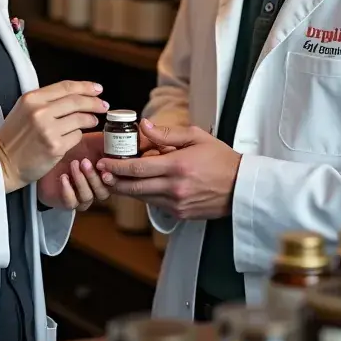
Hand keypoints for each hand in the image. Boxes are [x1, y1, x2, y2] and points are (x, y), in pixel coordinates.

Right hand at [0, 81, 108, 192]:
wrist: (2, 163)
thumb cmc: (13, 138)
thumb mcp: (24, 110)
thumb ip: (46, 100)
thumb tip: (74, 95)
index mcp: (32, 99)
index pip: (66, 87)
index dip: (86, 86)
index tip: (98, 89)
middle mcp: (40, 111)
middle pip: (77, 101)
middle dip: (95, 102)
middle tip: (104, 105)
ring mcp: (48, 129)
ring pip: (80, 119)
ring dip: (90, 120)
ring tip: (93, 121)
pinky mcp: (55, 147)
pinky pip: (76, 136)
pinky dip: (78, 135)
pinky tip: (75, 136)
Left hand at [37, 132, 111, 210]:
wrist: (49, 155)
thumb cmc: (75, 148)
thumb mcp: (93, 141)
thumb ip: (108, 143)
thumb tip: (121, 142)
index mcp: (106, 176)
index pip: (116, 182)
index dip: (114, 176)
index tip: (107, 165)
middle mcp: (96, 189)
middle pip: (104, 192)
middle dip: (94, 177)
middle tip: (85, 161)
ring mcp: (82, 197)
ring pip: (88, 196)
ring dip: (81, 180)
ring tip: (73, 164)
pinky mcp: (68, 202)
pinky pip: (71, 202)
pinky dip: (68, 190)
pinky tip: (64, 177)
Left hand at [96, 120, 241, 220]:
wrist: (241, 187)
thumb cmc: (220, 159)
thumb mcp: (196, 137)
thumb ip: (167, 134)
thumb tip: (143, 126)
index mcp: (177, 166)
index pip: (137, 168)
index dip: (116, 166)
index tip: (102, 162)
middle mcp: (174, 187)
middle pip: (133, 187)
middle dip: (113, 181)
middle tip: (99, 173)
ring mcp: (177, 204)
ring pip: (142, 198)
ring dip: (126, 189)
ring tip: (113, 179)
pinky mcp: (180, 214)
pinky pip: (155, 205)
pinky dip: (144, 196)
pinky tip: (139, 186)